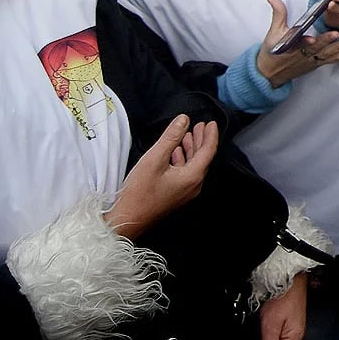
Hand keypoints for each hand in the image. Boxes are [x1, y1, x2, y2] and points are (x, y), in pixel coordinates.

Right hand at [107, 114, 217, 237]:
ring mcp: (185, 192)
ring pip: (193, 165)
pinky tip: (174, 153)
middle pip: (202, 158)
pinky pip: (185, 173)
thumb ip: (171, 137)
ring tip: (186, 135)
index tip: (211, 123)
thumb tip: (183, 120)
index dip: (210, 135)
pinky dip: (182, 159)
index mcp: (193, 176)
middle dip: (201, 140)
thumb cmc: (139, 193)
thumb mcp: (155, 158)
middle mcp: (193, 185)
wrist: (128, 219)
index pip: (208, 151)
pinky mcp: (176, 195)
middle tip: (200, 126)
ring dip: (191, 149)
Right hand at [253, 0, 338, 85]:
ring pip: (326, 54)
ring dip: (338, 49)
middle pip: (316, 48)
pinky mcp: (318, 63)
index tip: (310, 40)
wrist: (271, 73)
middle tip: (336, 34)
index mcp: (291, 47)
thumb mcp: (273, 32)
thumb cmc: (273, 52)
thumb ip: (278, 13)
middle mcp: (303, 55)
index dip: (304, 42)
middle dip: (326, 42)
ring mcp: (312, 60)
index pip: (297, 44)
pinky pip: (332, 60)